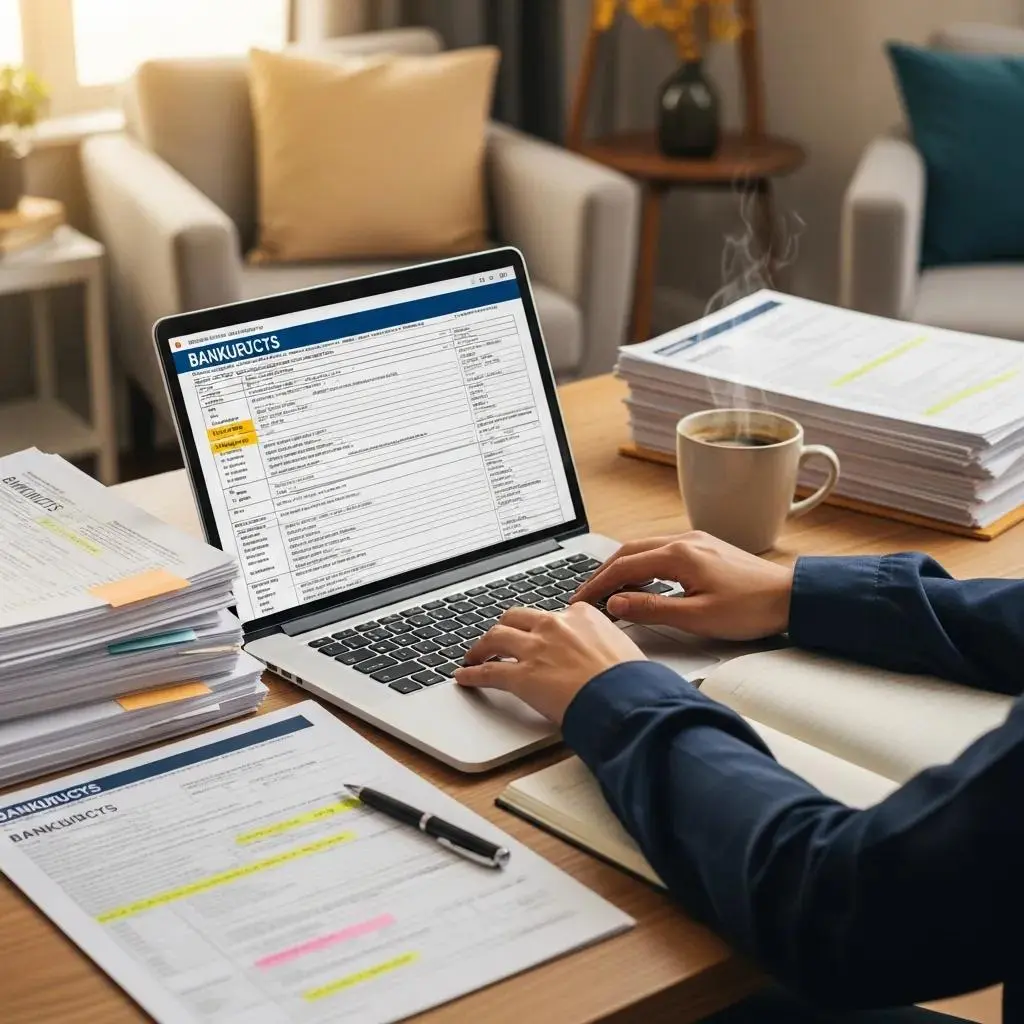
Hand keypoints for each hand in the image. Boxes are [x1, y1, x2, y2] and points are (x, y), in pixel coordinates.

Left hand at [454, 604, 644, 723]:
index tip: (538, 634)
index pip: (554, 614)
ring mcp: (535, 649)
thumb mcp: (625, 650)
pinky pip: (488, 672)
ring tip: (475, 656)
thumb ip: (607, 647)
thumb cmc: (633, 682)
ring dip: (482, 647)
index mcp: (582, 615)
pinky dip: (472, 675)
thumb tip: (610, 659)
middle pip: (516, 617)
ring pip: (495, 637)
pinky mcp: (522, 676)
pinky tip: (464, 677)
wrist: (626, 699)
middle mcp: (555, 625)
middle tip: (498, 639)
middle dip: (505, 627)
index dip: (542, 626)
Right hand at [571, 531, 793, 640]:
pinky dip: (642, 564)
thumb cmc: (751, 609)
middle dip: (603, 573)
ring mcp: (695, 541)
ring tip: (606, 589)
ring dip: (622, 567)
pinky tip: (640, 580)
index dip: (597, 585)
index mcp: (679, 555)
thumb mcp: (697, 617)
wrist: (791, 597)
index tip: (580, 600)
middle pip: (629, 551)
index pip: (624, 567)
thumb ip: (651, 609)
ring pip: (644, 549)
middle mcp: (684, 540)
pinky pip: (661, 551)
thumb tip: (615, 604)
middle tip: (586, 594)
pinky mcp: (704, 548)